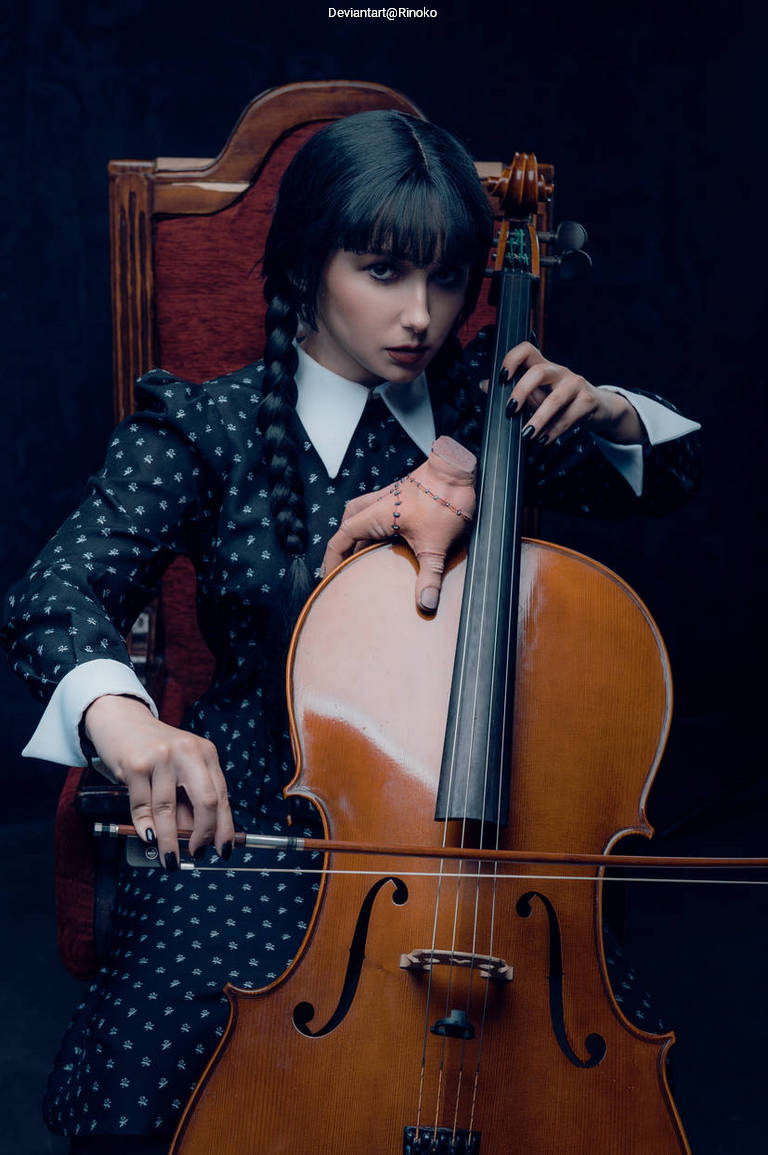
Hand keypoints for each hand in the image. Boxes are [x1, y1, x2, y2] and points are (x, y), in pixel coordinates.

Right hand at [83, 694, 234, 867]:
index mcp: (205, 753)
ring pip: (168, 810)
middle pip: (205, 801)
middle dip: (203, 834)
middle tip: (196, 853)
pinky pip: (142, 806)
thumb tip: (194, 837)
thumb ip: (189, 798)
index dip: (224, 827)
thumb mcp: (180, 767)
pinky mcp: (135, 764)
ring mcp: (161, 757)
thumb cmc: (154, 750)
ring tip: (170, 858)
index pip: (221, 796)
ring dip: (169, 841)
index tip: (223, 849)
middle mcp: (187, 752)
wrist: (121, 720)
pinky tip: (148, 836)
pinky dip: (145, 826)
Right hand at [321, 435, 476, 612]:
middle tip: (344, 565)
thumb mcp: (435, 545)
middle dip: (343, 546)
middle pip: (348, 524)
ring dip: (358, 532)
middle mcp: (378, 505)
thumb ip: (430, 577)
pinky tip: (389, 539)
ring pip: (362, 514)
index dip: (332, 559)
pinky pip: (379, 511)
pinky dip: (377, 526)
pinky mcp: (403, 496)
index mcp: (376, 516)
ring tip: (362, 553)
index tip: (330, 576)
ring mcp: (391, 498)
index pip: (342, 538)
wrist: (459, 471)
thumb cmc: (444, 500)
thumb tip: (425, 604)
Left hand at [499, 341, 644, 444]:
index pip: (527, 350)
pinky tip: (544, 440)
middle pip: (538, 371)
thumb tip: (484, 386)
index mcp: (544, 367)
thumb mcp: (537, 395)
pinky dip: (554, 431)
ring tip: (527, 434)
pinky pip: (568, 417)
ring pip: (554, 399)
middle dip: (521, 392)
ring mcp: (575, 384)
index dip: (512, 359)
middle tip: (510, 411)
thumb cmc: (562, 402)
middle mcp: (559, 371)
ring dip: (538, 419)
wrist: (599, 409)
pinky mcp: (588, 400)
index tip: (501, 378)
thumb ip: (513, 391)